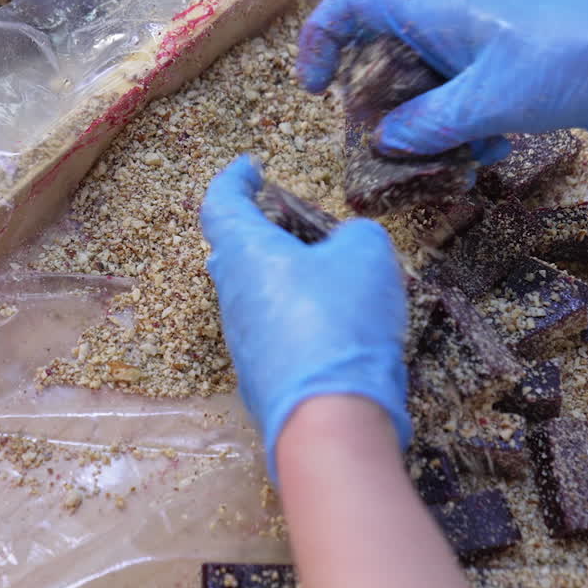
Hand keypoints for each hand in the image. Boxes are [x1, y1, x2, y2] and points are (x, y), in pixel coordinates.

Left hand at [201, 156, 410, 479]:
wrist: (330, 420)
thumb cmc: (340, 322)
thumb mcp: (367, 255)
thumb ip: (356, 234)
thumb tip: (347, 243)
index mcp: (245, 254)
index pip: (221, 204)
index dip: (234, 181)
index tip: (250, 168)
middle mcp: (233, 297)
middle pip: (235, 253)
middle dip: (263, 232)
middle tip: (297, 225)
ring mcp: (244, 342)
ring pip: (258, 295)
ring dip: (286, 278)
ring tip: (333, 275)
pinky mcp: (263, 379)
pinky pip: (277, 333)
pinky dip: (301, 318)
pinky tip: (339, 325)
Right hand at [297, 0, 587, 156]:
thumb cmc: (565, 58)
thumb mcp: (491, 99)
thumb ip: (430, 125)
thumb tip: (382, 143)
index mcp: (429, 13)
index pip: (349, 5)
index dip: (318, 41)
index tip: (315, 91)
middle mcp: (439, 30)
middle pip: (374, 60)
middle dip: (371, 109)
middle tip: (378, 148)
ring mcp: (466, 57)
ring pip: (414, 94)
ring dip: (419, 133)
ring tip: (437, 164)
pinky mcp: (492, 83)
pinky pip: (451, 111)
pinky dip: (458, 138)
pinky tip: (487, 157)